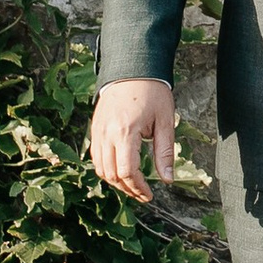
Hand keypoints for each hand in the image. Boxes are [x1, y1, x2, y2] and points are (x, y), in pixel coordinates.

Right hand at [91, 78, 175, 198]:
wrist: (133, 67)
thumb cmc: (152, 92)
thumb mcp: (165, 121)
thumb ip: (165, 152)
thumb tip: (168, 180)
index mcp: (126, 132)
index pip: (127, 172)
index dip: (138, 188)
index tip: (149, 195)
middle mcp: (107, 133)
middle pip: (111, 174)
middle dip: (128, 189)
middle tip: (142, 194)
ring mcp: (98, 131)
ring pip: (100, 168)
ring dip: (115, 181)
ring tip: (132, 185)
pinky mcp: (95, 128)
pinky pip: (96, 156)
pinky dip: (106, 168)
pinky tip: (120, 170)